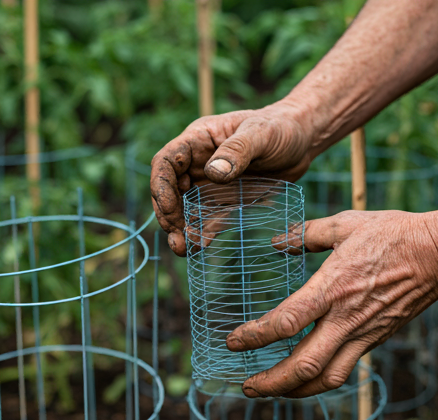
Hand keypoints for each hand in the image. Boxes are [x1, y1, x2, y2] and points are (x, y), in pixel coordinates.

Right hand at [150, 101, 314, 255]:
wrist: (301, 142)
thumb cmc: (280, 127)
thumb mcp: (261, 133)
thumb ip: (237, 151)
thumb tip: (213, 173)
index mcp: (198, 140)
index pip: (166, 162)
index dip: (161, 186)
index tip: (170, 208)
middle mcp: (197, 164)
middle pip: (170, 190)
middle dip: (169, 215)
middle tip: (177, 237)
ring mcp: (209, 185)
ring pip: (185, 209)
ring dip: (180, 229)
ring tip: (183, 249)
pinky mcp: (223, 202)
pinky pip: (207, 220)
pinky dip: (200, 233)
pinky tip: (198, 247)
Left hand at [226, 210, 437, 398]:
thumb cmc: (392, 233)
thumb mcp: (344, 224)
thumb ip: (305, 233)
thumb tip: (275, 241)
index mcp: (331, 288)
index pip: (285, 322)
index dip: (254, 337)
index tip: (232, 343)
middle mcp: (345, 319)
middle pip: (303, 366)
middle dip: (270, 382)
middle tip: (245, 387)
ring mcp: (363, 334)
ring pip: (326, 379)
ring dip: (294, 390)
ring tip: (271, 391)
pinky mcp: (375, 340)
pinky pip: (344, 370)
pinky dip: (319, 381)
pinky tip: (305, 376)